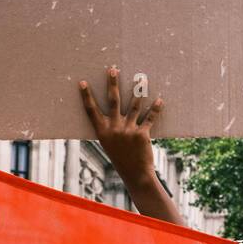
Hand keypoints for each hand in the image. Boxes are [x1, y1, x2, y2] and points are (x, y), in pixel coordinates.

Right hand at [79, 67, 183, 226]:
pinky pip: (149, 118)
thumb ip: (109, 128)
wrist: (135, 174)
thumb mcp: (109, 144)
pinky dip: (156, 109)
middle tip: (112, 69)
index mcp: (103, 131)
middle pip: (113, 101)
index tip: (82, 82)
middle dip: (112, 84)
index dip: (86, 96)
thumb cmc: (121, 158)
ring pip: (134, 105)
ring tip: (141, 78)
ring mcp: (128, 130)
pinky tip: (160, 100)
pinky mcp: (142, 134)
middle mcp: (114, 129)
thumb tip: (112, 110)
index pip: (91, 110)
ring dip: (138, 91)